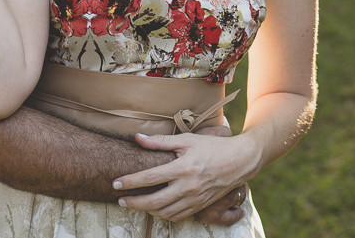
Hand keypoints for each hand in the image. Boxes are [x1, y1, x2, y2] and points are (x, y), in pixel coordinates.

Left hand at [114, 132, 258, 222]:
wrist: (239, 161)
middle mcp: (188, 186)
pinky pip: (177, 216)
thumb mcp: (187, 140)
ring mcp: (194, 199)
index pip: (150, 177)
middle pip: (153, 201)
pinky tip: (155, 209)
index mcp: (183, 168)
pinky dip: (163, 215)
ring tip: (135, 204)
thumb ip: (161, 141)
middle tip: (120, 200)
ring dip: (146, 211)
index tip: (115, 183)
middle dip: (133, 203)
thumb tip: (138, 138)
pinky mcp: (200, 206)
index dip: (130, 181)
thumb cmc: (212, 147)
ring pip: (164, 212)